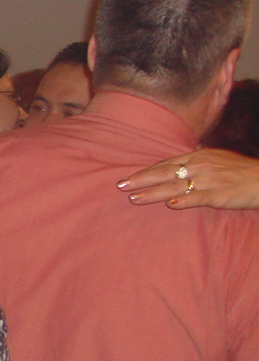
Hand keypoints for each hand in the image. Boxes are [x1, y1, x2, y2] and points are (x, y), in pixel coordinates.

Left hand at [118, 148, 258, 209]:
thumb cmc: (239, 170)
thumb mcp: (217, 158)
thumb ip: (199, 158)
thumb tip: (185, 155)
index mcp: (198, 156)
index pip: (166, 164)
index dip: (147, 171)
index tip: (128, 177)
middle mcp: (200, 166)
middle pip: (165, 173)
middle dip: (141, 179)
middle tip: (121, 186)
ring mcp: (209, 180)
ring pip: (175, 186)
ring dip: (153, 192)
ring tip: (135, 198)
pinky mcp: (218, 195)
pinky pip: (198, 197)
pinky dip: (184, 200)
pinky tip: (170, 204)